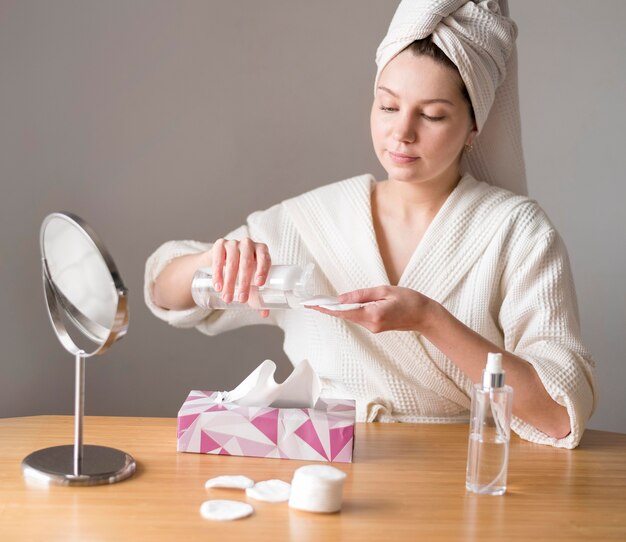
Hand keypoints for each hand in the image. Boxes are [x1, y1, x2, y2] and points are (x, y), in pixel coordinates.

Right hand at [211, 237, 271, 317]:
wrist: (221, 261)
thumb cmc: (242, 272)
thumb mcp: (251, 282)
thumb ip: (258, 296)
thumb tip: (264, 314)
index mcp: (261, 251)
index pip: (264, 258)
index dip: (262, 270)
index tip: (259, 284)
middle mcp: (248, 244)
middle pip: (247, 262)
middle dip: (244, 283)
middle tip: (241, 300)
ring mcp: (233, 243)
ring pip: (232, 262)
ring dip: (229, 282)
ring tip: (228, 297)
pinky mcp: (219, 244)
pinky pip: (218, 258)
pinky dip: (217, 273)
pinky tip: (218, 285)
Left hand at [308, 285, 435, 332]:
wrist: (424, 316)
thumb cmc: (409, 300)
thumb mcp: (385, 290)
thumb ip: (362, 295)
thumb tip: (341, 298)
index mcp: (373, 314)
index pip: (345, 312)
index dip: (327, 309)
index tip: (314, 306)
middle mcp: (372, 324)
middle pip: (346, 315)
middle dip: (330, 309)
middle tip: (313, 303)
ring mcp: (374, 328)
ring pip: (352, 317)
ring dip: (340, 310)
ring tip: (325, 303)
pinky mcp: (376, 327)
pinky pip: (359, 318)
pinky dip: (351, 311)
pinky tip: (345, 305)